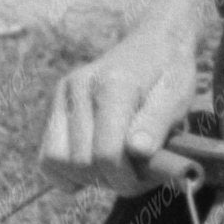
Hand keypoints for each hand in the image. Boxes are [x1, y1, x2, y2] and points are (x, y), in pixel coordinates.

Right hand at [39, 24, 203, 188]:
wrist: (153, 43)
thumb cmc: (170, 73)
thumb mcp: (176, 96)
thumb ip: (157, 123)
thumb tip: (137, 151)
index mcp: (113, 85)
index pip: (106, 153)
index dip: (126, 179)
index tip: (146, 180)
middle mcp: (79, 87)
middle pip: (81, 163)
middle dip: (111, 180)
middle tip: (136, 176)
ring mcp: (63, 95)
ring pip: (56, 161)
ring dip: (87, 178)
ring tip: (115, 170)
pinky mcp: (55, 105)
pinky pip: (46, 156)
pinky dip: (66, 173)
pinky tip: (93, 169)